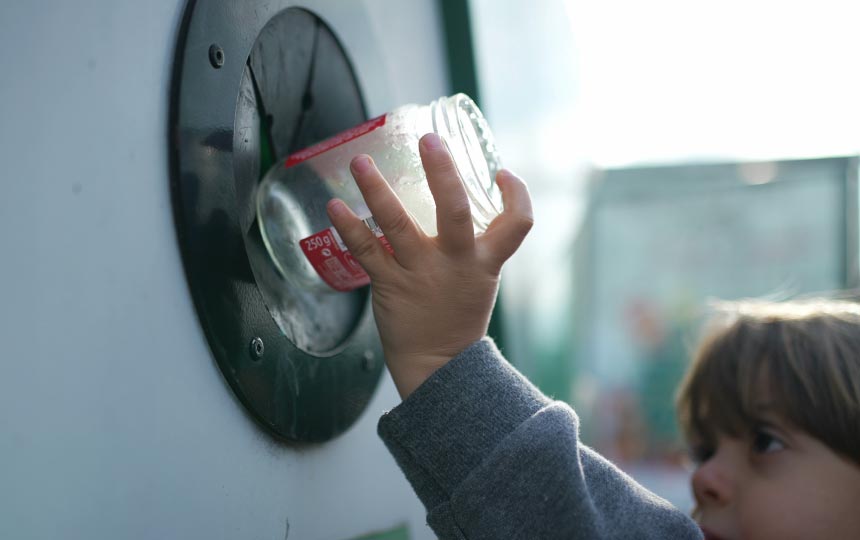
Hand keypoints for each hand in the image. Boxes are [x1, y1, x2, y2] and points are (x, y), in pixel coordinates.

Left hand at [326, 133, 532, 398]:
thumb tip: (454, 201)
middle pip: (455, 211)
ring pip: (398, 225)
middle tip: (429, 140)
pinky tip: (335, 206)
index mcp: (485, 262)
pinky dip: (348, 226)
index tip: (500, 172)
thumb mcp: (479, 280)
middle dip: (442, 171)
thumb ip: (472, 246)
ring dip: (376, 190)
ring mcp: (420, 273)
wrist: (438, 367)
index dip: (516, 194)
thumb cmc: (457, 317)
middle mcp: (455, 263)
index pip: (517, 224)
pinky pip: (366, 250)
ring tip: (361, 162)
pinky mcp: (390, 285)